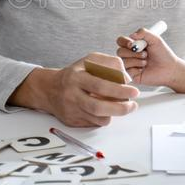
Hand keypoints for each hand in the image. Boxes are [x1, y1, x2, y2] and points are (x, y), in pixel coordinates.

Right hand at [14, 53, 138, 127]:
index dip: (119, 90)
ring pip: (98, 118)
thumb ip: (109, 63)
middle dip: (120, 108)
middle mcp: (72, 95)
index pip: (100, 85)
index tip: (134, 91)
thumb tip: (126, 77)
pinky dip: (105, 118)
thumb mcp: (89, 60)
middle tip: (133, 105)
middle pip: (98, 107)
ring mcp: (71, 110)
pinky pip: (94, 123)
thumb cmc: (75, 74)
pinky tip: (108, 110)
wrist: (50, 89)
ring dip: (115, 114)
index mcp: (76, 77)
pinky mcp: (72, 121)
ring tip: (123, 107)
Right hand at [116, 27, 180, 86]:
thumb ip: (144, 32)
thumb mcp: (155, 39)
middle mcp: (130, 55)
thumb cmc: (163, 54)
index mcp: (134, 45)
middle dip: (132, 52)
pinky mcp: (131, 75)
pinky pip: (126, 71)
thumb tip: (132, 35)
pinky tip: (143, 69)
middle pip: (120, 51)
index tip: (132, 44)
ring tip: (146, 62)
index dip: (124, 42)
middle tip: (145, 54)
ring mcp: (130, 65)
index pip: (121, 41)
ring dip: (136, 60)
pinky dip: (136, 68)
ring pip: (123, 61)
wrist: (170, 69)